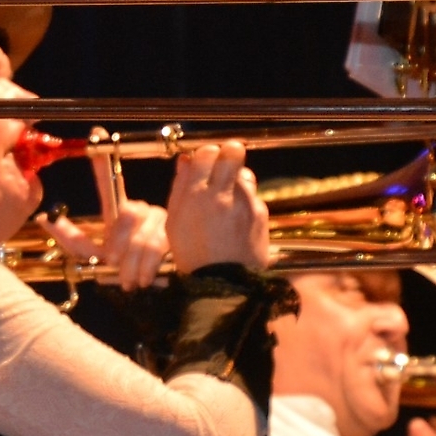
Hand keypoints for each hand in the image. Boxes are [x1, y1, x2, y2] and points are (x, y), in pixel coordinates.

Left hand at [36, 153, 167, 290]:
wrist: (148, 290)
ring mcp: (159, 219)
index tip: (96, 132)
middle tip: (115, 263)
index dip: (102, 158)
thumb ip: (70, 237)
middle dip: (120, 243)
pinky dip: (146, 265)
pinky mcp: (174, 232)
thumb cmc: (120, 270)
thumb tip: (45, 217)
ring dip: (132, 261)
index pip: (110, 180)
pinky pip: (157, 245)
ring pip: (142, 233)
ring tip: (129, 278)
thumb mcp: (91, 255)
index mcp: (118, 211)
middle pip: (129, 214)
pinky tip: (144, 277)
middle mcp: (140, 209)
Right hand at [164, 142, 269, 272]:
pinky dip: (244, 199)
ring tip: (226, 195)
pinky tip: (234, 216)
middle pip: (233, 152)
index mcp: (197, 195)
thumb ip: (181, 187)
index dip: (205, 153)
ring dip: (235, 178)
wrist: (224, 283)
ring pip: (244, 173)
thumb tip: (186, 161)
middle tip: (220, 165)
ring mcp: (246, 202)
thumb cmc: (193, 255)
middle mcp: (224, 194)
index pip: (206, 153)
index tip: (202, 161)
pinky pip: (253, 195)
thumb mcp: (174, 222)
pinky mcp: (261, 213)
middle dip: (227, 153)